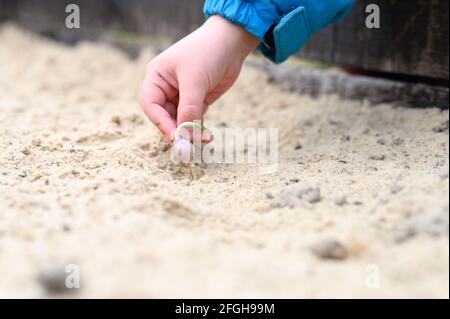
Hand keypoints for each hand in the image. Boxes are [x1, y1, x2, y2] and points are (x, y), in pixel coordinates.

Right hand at [141, 15, 259, 142]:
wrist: (231, 42)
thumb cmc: (207, 53)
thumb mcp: (194, 81)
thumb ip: (188, 109)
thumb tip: (185, 136)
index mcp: (156, 78)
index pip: (151, 106)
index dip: (162, 123)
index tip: (176, 138)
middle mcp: (166, 88)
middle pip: (165, 117)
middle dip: (178, 131)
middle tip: (189, 147)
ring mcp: (182, 95)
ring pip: (181, 121)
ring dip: (190, 132)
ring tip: (204, 140)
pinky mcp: (198, 100)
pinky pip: (194, 120)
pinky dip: (199, 129)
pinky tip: (208, 136)